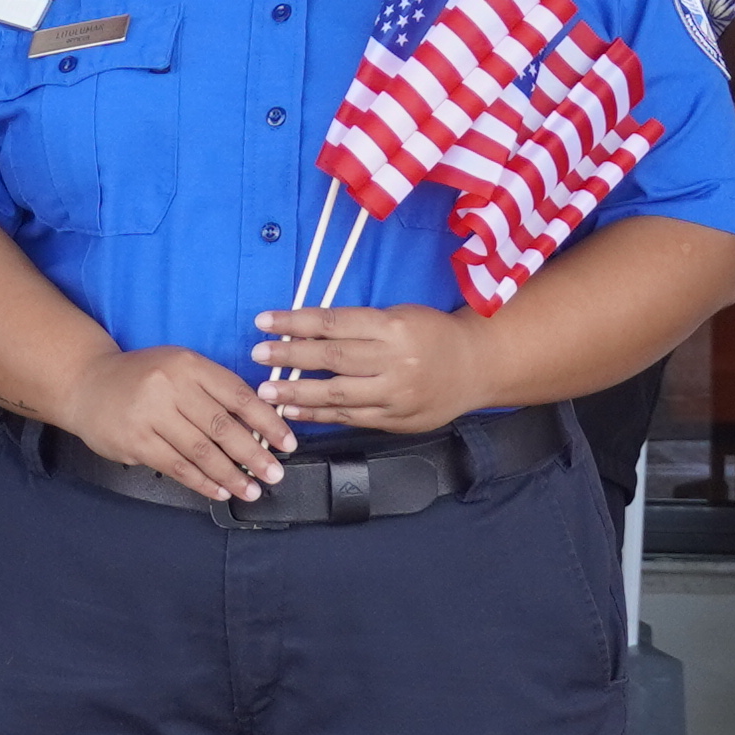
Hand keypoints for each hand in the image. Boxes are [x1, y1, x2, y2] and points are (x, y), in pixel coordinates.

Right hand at [55, 344, 292, 503]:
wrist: (87, 384)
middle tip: (275, 473)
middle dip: (254, 454)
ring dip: (231, 475)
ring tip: (252, 490)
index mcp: (189, 365)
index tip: (286, 442)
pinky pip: (177, 466)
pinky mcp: (135, 441)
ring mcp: (149, 415)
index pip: (238, 395)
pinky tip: (219, 491)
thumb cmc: (142, 378)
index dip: (267, 422)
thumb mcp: (179, 368)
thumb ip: (214, 391)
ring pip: (201, 451)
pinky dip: (202, 482)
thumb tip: (258, 426)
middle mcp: (169, 386)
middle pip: (222, 426)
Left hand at [251, 301, 491, 436]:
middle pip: (332, 359)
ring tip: (266, 391)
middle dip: (289, 357)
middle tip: (257, 355)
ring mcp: (395, 394)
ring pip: (338, 395)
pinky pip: (350, 418)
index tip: (264, 322)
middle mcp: (395, 361)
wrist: (476, 366)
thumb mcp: (399, 315)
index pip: (334, 323)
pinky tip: (294, 412)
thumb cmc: (432, 334)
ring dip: (297, 393)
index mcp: (393, 327)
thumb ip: (358, 325)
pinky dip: (319, 416)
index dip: (295, 322)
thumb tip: (305, 330)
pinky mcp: (395, 419)